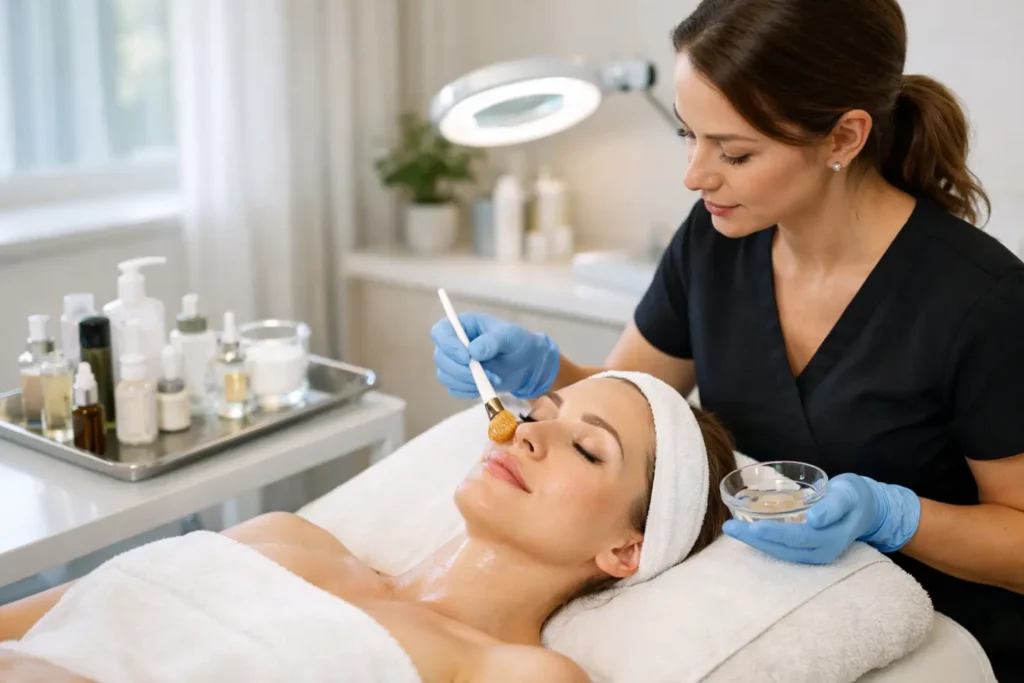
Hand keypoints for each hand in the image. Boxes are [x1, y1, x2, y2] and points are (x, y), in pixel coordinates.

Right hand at [431, 313, 559, 398]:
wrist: (526, 364)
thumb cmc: (517, 343)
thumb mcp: (510, 336)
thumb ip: (493, 341)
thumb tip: (473, 351)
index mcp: (462, 326)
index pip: (440, 332)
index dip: (448, 345)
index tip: (467, 357)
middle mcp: (453, 344)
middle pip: (440, 358)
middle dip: (461, 370)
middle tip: (486, 374)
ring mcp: (454, 363)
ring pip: (445, 376)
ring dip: (468, 382)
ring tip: (494, 379)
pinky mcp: (459, 381)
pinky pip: (455, 390)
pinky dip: (470, 391)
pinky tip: (487, 385)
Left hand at [722, 473, 920, 563]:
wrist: (870, 508)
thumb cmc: (856, 496)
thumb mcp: (849, 494)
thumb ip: (834, 506)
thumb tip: (814, 519)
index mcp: (830, 539)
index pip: (795, 539)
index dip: (772, 534)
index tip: (751, 526)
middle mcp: (821, 551)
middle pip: (782, 549)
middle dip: (754, 540)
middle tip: (728, 527)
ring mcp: (815, 553)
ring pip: (780, 552)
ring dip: (755, 542)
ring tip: (732, 529)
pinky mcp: (809, 549)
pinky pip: (783, 548)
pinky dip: (765, 541)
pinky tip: (748, 532)